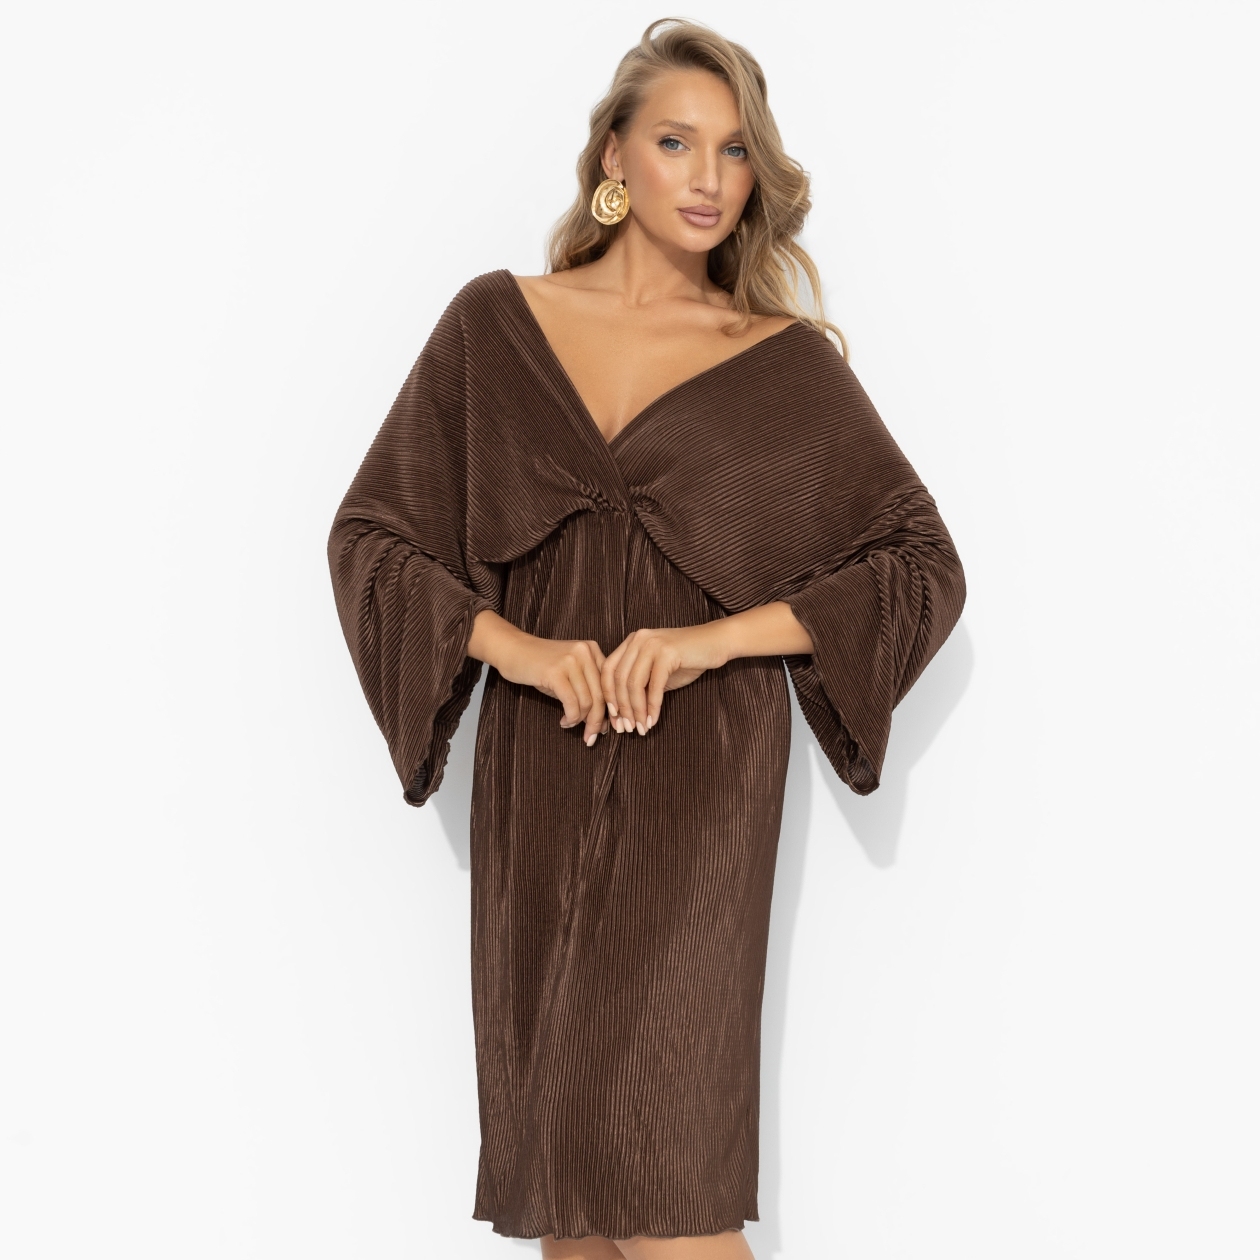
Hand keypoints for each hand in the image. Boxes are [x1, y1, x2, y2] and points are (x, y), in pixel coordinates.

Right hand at [495, 632, 611, 746]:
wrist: (512, 650)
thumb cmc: (541, 666)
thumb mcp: (570, 672)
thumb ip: (588, 689)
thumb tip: (604, 722)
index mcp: (593, 649)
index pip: (609, 685)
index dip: (611, 710)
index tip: (607, 728)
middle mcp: (585, 652)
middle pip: (600, 695)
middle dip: (597, 722)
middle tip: (591, 737)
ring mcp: (570, 661)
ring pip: (587, 702)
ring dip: (580, 721)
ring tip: (570, 724)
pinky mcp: (555, 672)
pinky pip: (571, 703)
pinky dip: (571, 718)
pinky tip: (564, 721)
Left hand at [602, 624, 727, 735]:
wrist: (716, 643)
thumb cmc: (687, 660)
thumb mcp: (657, 673)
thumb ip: (639, 686)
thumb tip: (623, 715)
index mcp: (631, 641)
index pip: (608, 670)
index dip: (608, 696)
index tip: (614, 718)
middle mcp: (638, 639)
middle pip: (618, 679)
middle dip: (621, 708)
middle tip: (626, 729)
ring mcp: (652, 644)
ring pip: (634, 683)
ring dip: (636, 710)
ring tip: (641, 728)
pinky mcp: (668, 652)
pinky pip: (655, 685)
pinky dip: (653, 706)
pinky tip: (653, 720)